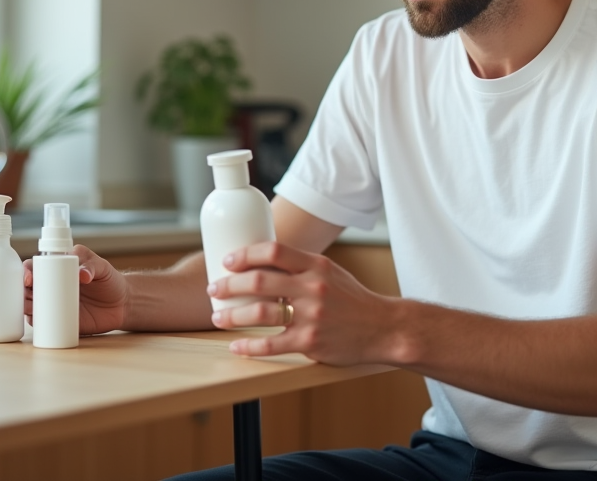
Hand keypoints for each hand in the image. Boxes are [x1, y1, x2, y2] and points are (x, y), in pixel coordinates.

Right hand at [23, 245, 126, 334]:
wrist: (121, 304)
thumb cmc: (109, 280)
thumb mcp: (102, 267)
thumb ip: (93, 265)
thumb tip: (82, 275)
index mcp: (57, 269)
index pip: (35, 267)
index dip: (26, 271)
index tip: (30, 278)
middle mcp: (51, 286)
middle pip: (27, 287)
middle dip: (21, 290)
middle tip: (28, 294)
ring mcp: (53, 304)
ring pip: (30, 304)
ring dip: (25, 305)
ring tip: (31, 307)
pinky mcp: (59, 320)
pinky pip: (41, 322)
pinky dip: (35, 321)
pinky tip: (34, 320)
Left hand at [207, 241, 397, 365]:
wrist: (382, 328)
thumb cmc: (352, 300)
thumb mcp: (330, 272)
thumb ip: (301, 267)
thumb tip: (263, 262)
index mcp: (316, 266)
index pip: (274, 251)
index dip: (246, 254)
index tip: (228, 261)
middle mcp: (312, 288)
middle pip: (260, 280)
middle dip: (229, 285)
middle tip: (214, 289)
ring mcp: (311, 316)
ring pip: (260, 312)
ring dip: (232, 315)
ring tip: (218, 318)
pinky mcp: (310, 343)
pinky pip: (271, 344)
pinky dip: (248, 346)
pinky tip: (236, 346)